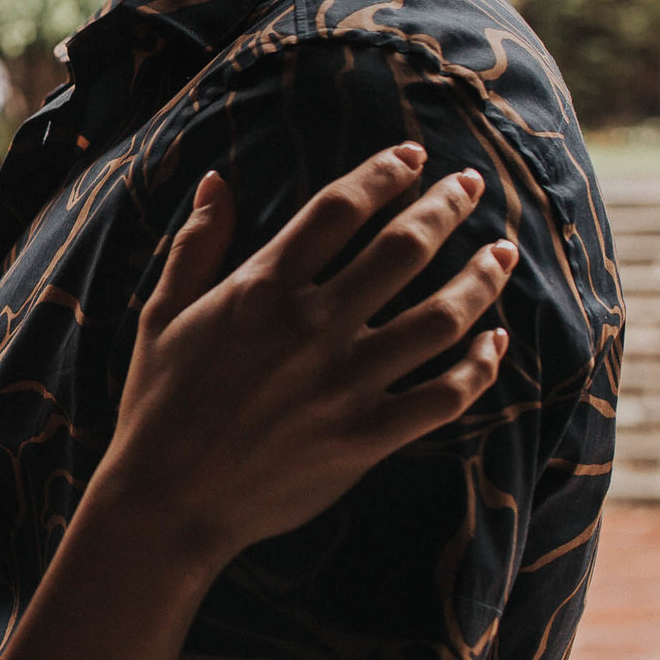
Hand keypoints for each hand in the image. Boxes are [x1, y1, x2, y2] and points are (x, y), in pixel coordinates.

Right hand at [110, 143, 515, 562]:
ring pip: (440, 317)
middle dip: (445, 207)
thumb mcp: (163, 314)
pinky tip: (494, 342)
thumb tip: (218, 181)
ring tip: (501, 253)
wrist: (167, 501)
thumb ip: (197, 245)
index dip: (383, 175)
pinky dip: (478, 367)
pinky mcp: (365, 438)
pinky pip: (443, 396)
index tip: (411, 158)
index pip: (340, 210)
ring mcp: (344, 384)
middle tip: (471, 185)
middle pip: (402, 249)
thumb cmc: (157, 404)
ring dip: (481, 277)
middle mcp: (312, 328)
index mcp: (261, 289)